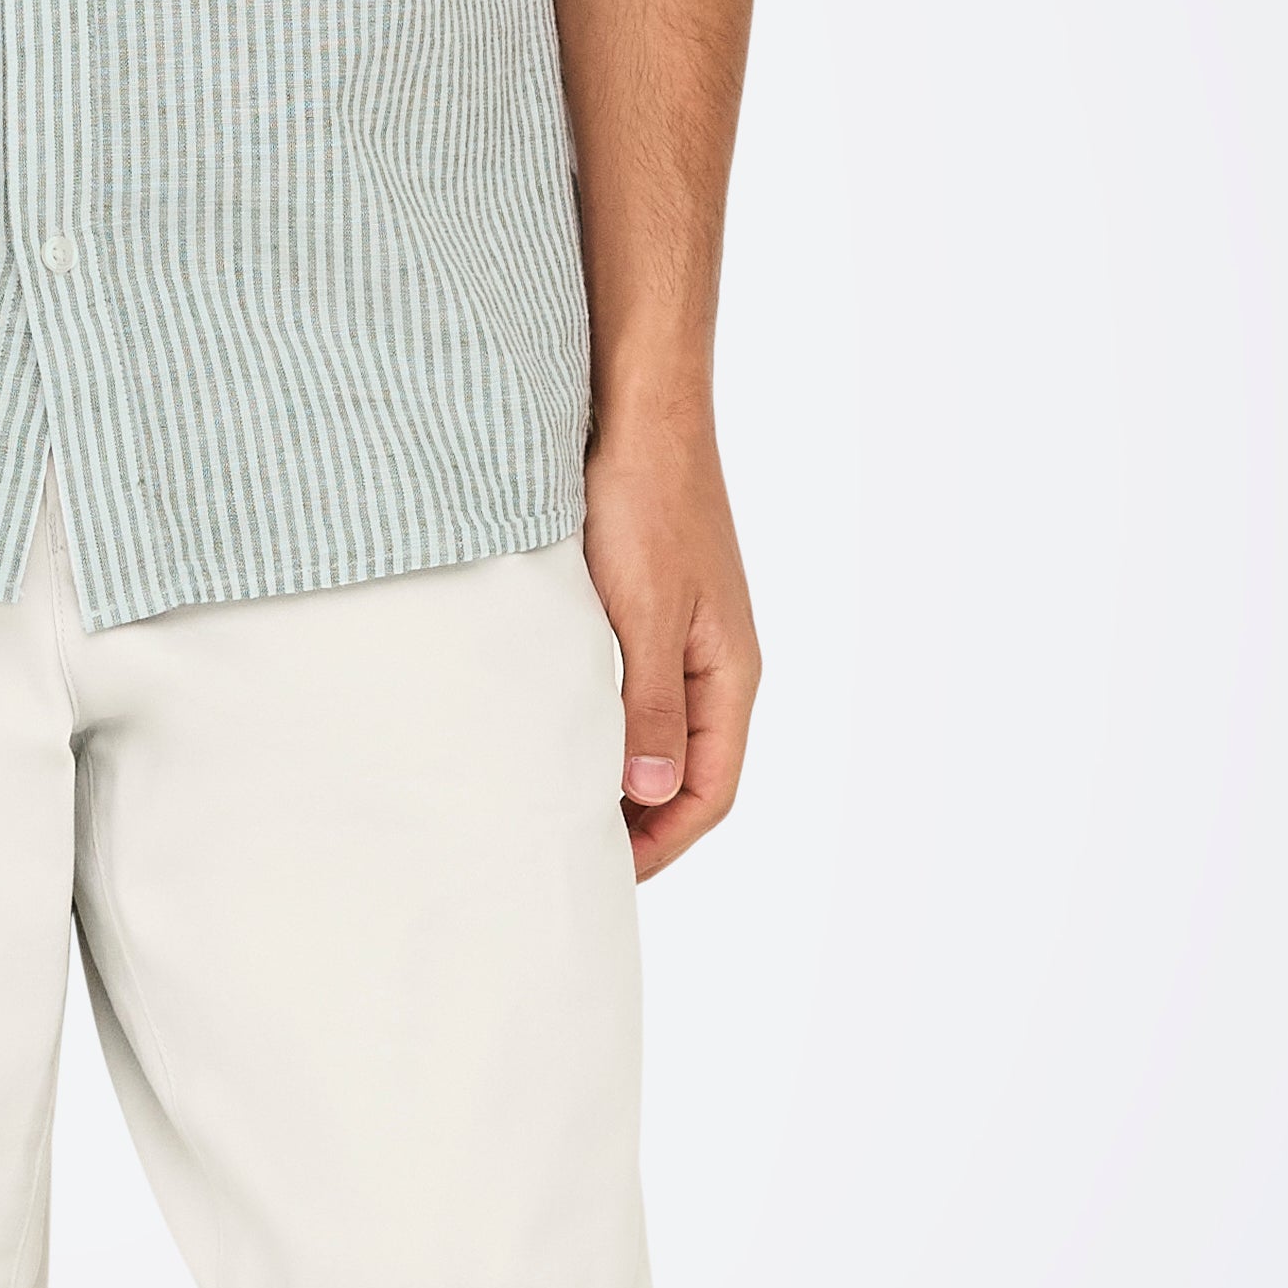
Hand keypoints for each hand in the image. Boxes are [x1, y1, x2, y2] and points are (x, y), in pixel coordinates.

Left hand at [585, 404, 759, 877]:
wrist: (640, 411)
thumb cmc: (647, 504)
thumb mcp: (645, 614)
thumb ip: (649, 705)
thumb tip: (650, 792)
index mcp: (728, 673)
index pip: (709, 791)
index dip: (662, 843)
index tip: (604, 875)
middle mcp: (716, 662)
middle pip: (689, 771)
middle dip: (640, 822)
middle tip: (571, 852)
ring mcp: (686, 635)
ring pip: (660, 731)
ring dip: (620, 774)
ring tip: (559, 804)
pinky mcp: (652, 608)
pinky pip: (637, 690)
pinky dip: (605, 724)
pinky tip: (559, 730)